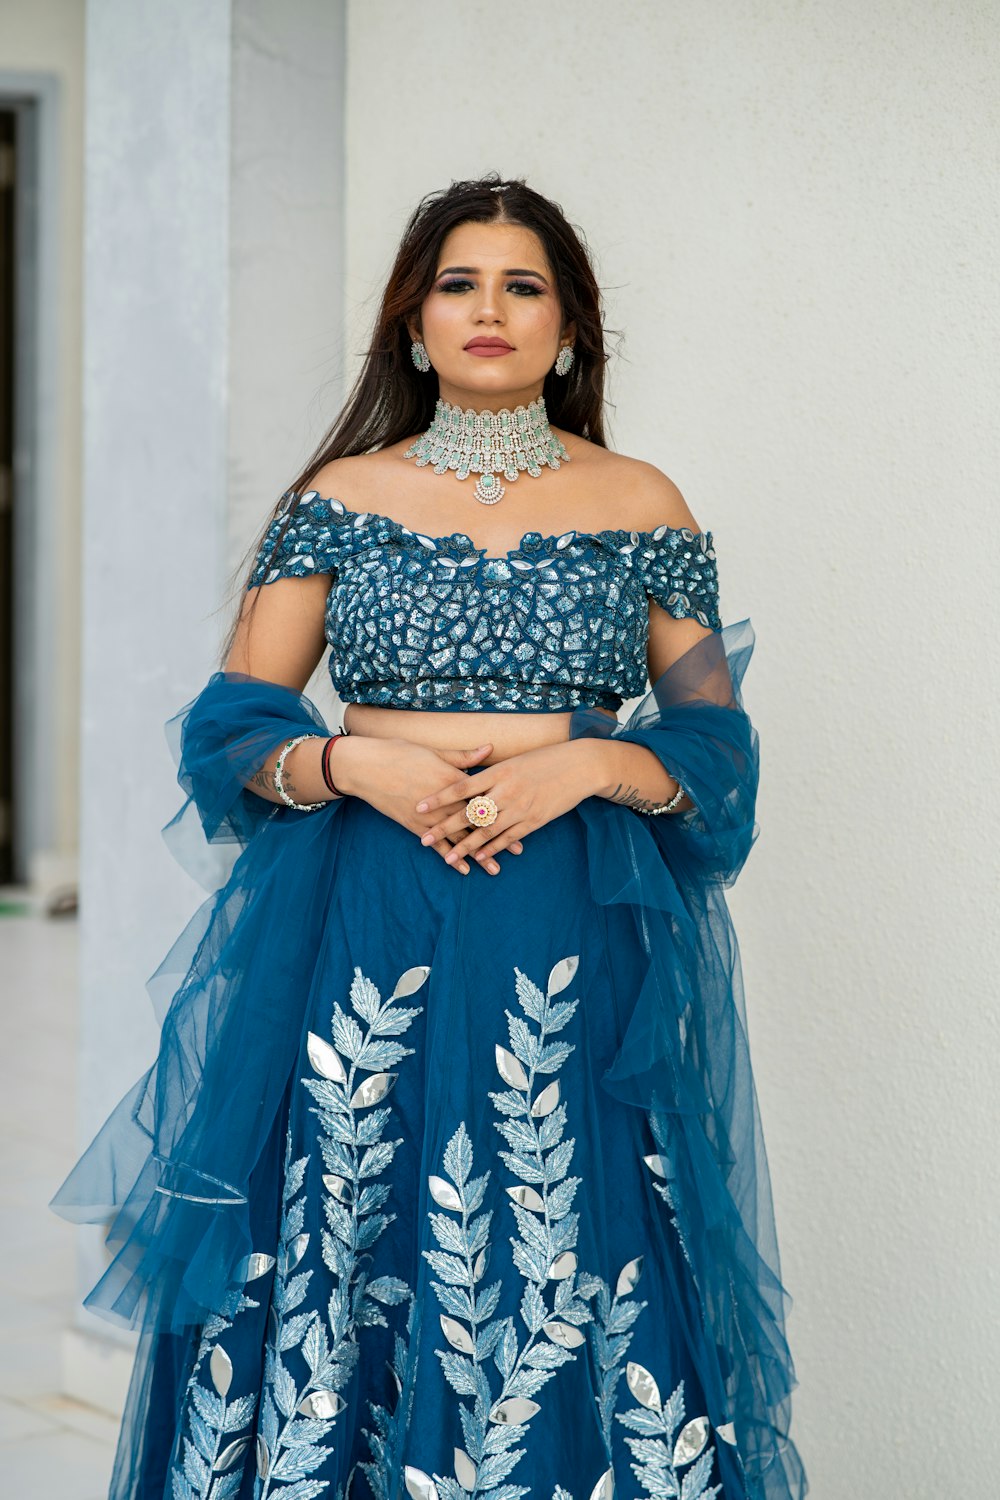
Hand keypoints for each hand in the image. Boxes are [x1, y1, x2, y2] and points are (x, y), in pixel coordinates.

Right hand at [332, 735, 523, 875]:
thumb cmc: (402, 753)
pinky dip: (451, 857)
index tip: (522, 816)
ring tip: (495, 868)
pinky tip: (464, 869)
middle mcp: (445, 802)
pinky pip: (436, 846)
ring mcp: (430, 816)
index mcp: (453, 780)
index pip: (484, 797)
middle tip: (518, 850)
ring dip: (478, 854)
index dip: (504, 808)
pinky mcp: (415, 826)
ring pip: (459, 838)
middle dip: (498, 837)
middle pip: (476, 822)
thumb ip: (464, 756)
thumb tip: (489, 748)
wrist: (368, 768)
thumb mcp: (435, 752)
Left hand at [414, 741, 601, 872]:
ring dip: (465, 846)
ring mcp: (520, 808)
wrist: (580, 766)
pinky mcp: (534, 821)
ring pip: (487, 831)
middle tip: (423, 839)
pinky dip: (493, 848)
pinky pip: (508, 838)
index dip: (439, 798)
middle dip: (444, 828)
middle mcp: (506, 791)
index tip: (419, 807)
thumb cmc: (545, 760)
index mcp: (498, 772)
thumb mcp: (515, 760)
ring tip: (447, 858)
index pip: (461, 787)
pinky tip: (479, 857)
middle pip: (469, 813)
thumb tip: (467, 774)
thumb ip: (490, 770)